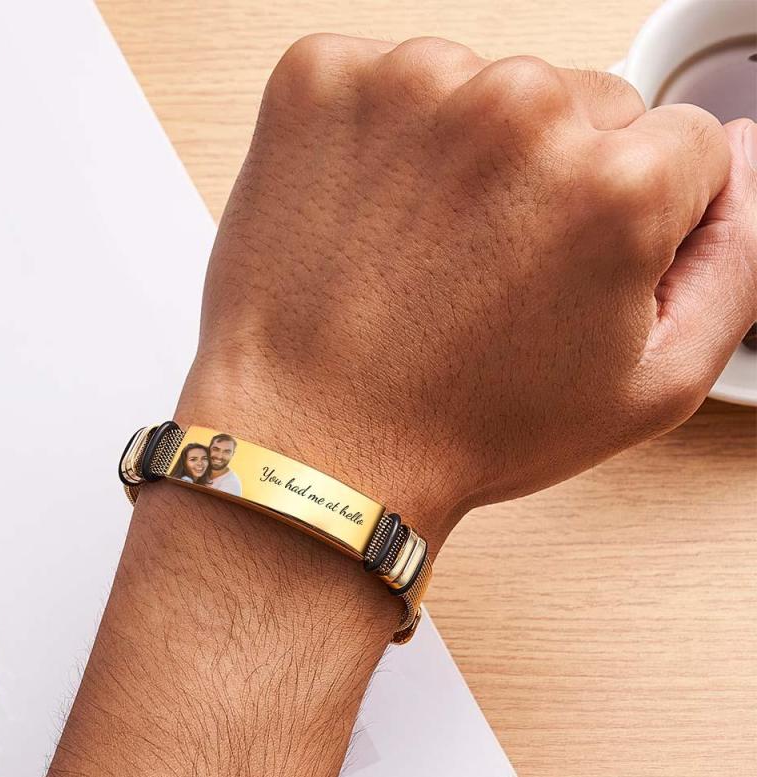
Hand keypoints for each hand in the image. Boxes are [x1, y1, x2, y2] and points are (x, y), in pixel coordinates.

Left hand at [178, 36, 755, 553]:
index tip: (567, 269)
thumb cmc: (463, 425)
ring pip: (486, 91)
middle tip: (488, 274)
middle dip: (553, 180)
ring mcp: (408, 85)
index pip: (679, 143)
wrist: (317, 439)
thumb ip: (735, 262)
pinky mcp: (321, 82)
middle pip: (582, 106)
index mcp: (611, 182)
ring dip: (468, 158)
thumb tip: (744, 158)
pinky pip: (390, 85)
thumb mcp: (646, 386)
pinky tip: (373, 223)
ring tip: (424, 259)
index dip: (629, 218)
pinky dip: (389, 141)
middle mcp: (515, 112)